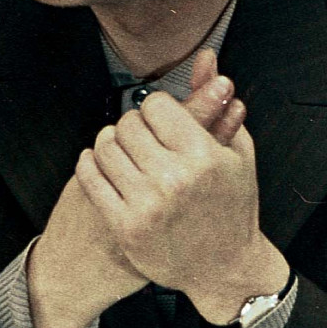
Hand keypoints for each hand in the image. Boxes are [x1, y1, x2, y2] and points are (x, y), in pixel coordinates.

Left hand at [75, 64, 286, 323]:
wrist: (226, 268)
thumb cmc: (233, 205)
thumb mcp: (235, 152)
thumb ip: (217, 103)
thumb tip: (208, 59)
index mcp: (204, 156)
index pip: (156, 105)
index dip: (156, 110)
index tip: (161, 122)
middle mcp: (174, 179)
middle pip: (127, 124)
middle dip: (133, 127)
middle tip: (141, 139)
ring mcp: (146, 205)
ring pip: (104, 147)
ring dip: (110, 144)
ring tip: (124, 153)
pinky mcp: (125, 227)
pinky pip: (90, 178)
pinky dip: (91, 165)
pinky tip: (104, 166)